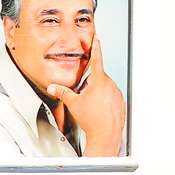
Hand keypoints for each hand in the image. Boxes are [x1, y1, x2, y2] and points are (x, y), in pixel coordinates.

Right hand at [46, 34, 125, 156]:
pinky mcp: (121, 102)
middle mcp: (110, 86)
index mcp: (99, 82)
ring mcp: (117, 94)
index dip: (96, 48)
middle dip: (90, 83)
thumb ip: (63, 93)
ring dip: (97, 93)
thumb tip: (54, 88)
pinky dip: (104, 100)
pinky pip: (111, 96)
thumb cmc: (92, 120)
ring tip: (91, 106)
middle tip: (84, 94)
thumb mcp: (73, 103)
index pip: (97, 60)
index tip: (97, 39)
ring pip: (105, 87)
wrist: (105, 135)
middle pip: (98, 78)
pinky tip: (98, 110)